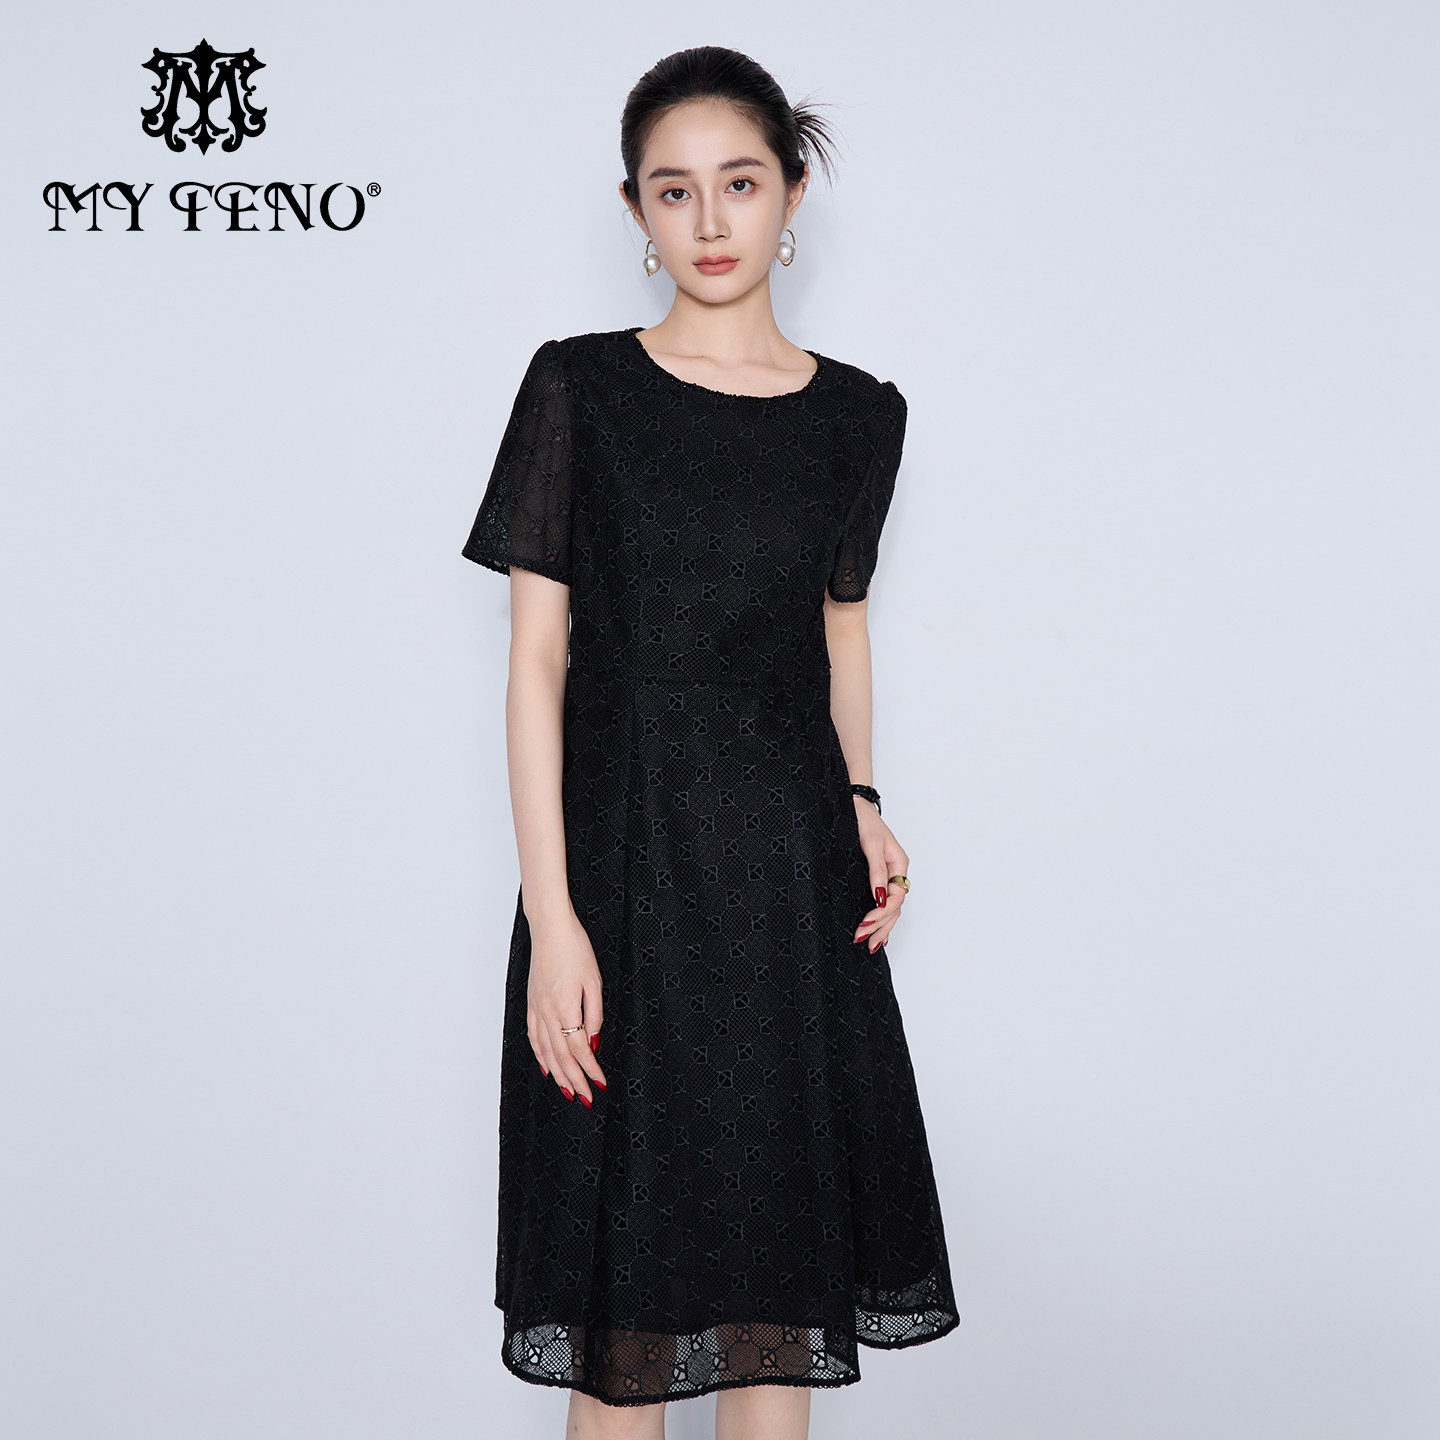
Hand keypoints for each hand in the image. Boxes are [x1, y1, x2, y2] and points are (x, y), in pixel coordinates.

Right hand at [525, 907, 607, 1105]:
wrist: (550, 929)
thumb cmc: (575, 949)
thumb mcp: (594, 980)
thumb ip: (594, 1014)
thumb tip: (593, 1042)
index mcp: (565, 1009)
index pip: (579, 1049)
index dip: (591, 1070)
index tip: (601, 1083)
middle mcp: (547, 1014)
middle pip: (561, 1057)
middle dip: (575, 1080)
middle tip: (586, 1099)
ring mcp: (536, 1010)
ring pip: (545, 1051)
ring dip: (557, 1075)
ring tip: (568, 1091)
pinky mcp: (531, 1004)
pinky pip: (533, 1037)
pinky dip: (540, 1055)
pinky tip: (546, 1066)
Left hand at [852, 802, 908, 953]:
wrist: (854, 807)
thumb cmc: (864, 821)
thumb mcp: (871, 845)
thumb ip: (877, 871)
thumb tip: (880, 897)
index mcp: (899, 865)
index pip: (896, 897)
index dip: (882, 912)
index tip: (866, 922)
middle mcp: (896, 873)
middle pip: (894, 907)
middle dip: (880, 925)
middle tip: (861, 939)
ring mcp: (889, 876)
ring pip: (891, 908)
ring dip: (882, 927)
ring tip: (870, 945)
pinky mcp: (878, 877)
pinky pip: (885, 903)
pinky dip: (882, 920)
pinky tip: (878, 933)